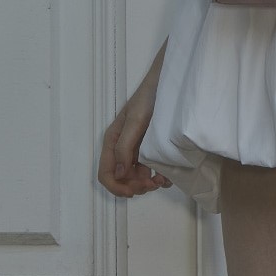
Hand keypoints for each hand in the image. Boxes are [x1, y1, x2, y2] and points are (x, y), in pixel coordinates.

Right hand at [98, 56, 169, 193]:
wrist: (169, 84)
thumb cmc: (149, 98)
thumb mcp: (136, 121)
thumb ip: (125, 146)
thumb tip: (119, 174)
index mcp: (113, 142)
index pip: (106, 174)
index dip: (116, 187)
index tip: (134, 191)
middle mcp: (123, 148)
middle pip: (121, 180)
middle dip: (134, 187)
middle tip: (152, 184)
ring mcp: (137, 150)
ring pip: (136, 178)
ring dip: (147, 184)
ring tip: (161, 180)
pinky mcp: (152, 149)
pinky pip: (151, 171)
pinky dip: (158, 177)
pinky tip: (167, 175)